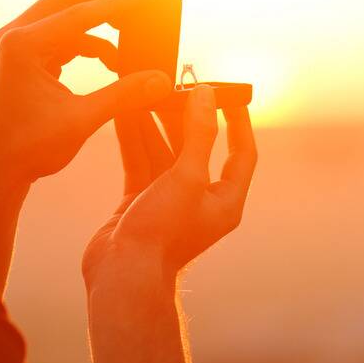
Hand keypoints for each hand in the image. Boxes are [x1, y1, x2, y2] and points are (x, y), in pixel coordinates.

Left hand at [0, 0, 172, 187]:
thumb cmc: (28, 150)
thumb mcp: (81, 120)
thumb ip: (124, 94)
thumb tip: (162, 79)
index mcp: (21, 45)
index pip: (78, 12)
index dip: (118, 1)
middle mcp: (13, 36)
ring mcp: (13, 44)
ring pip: (63, 15)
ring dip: (98, 19)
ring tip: (133, 28)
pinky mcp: (19, 57)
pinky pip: (58, 35)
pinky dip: (85, 41)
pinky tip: (110, 58)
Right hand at [82, 86, 257, 284]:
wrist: (122, 276)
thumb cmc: (162, 233)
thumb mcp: (186, 177)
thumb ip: (198, 134)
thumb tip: (205, 95)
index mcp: (225, 201)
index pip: (241, 153)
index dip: (239, 122)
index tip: (229, 94)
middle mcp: (200, 200)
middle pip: (198, 147)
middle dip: (185, 116)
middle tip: (174, 86)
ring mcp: (169, 200)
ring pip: (164, 151)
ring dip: (154, 123)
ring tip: (144, 92)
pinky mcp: (140, 201)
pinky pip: (140, 161)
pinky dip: (134, 139)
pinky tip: (124, 114)